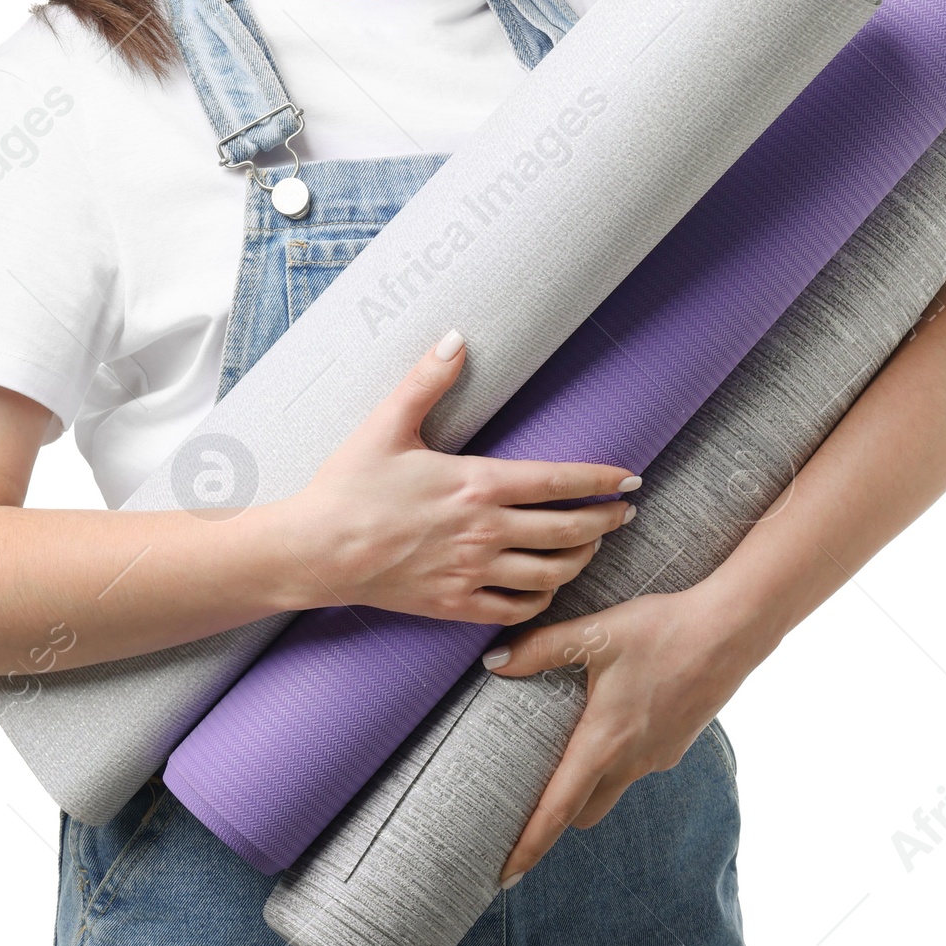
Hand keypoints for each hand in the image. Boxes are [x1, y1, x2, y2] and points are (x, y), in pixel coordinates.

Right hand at [271, 330, 639, 623]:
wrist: (315, 551)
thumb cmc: (348, 486)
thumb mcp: (387, 424)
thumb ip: (427, 380)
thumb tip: (456, 336)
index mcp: (475, 484)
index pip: (558, 481)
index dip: (601, 480)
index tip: (630, 478)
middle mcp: (483, 531)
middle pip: (568, 531)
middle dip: (606, 522)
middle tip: (624, 514)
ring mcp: (471, 572)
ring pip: (551, 574)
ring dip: (580, 560)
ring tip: (591, 547)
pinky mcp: (455, 605)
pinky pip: (517, 609)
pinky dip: (542, 599)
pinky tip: (546, 587)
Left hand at [483, 581, 781, 884]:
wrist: (731, 631)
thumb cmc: (662, 631)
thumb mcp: (595, 634)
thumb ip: (540, 649)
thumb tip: (493, 661)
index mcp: (605, 743)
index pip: (558, 811)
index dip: (528, 846)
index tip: (503, 877)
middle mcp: (632, 761)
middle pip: (584, 812)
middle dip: (555, 818)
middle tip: (524, 806)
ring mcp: (659, 756)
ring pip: (612, 788)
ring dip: (588, 785)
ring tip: (565, 753)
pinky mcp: (677, 743)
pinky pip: (637, 764)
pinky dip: (617, 757)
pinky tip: (613, 718)